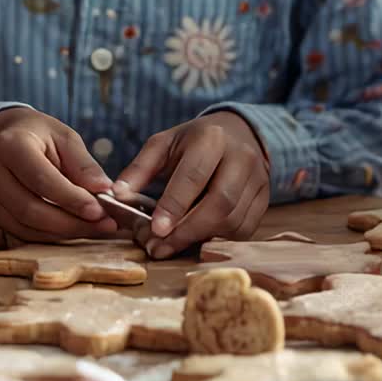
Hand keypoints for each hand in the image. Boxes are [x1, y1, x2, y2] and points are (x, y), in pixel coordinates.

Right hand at [0, 107, 117, 240]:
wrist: (8, 135)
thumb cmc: (40, 135)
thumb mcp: (66, 138)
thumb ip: (84, 165)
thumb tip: (104, 190)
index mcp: (10, 145)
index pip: (42, 180)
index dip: (72, 199)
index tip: (100, 210)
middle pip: (31, 210)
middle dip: (71, 223)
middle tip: (103, 225)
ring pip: (26, 227)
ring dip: (64, 233)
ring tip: (94, 228)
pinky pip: (21, 233)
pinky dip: (50, 236)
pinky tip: (73, 230)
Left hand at [113, 112, 269, 257]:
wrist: (238, 133)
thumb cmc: (193, 142)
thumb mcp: (163, 144)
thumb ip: (140, 169)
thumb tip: (117, 195)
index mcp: (211, 138)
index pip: (194, 176)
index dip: (174, 205)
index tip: (155, 230)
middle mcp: (241, 157)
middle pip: (219, 203)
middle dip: (188, 230)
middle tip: (159, 247)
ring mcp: (258, 179)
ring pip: (233, 220)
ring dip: (201, 239)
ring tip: (172, 246)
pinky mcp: (265, 199)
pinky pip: (245, 229)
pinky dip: (220, 240)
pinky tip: (197, 241)